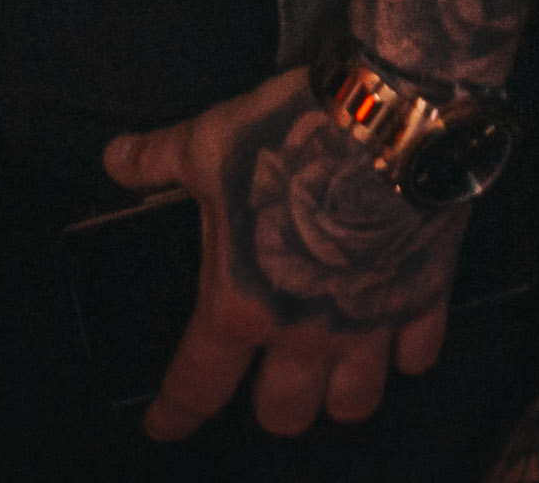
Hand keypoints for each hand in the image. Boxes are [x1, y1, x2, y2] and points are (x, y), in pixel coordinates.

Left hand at [102, 69, 466, 439]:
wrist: (387, 114)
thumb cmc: (287, 135)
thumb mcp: (208, 142)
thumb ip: (158, 159)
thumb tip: (115, 159)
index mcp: (243, 304)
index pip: (197, 385)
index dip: (174, 413)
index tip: (163, 425)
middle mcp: (304, 334)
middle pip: (285, 414)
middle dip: (273, 404)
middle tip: (267, 377)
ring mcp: (369, 324)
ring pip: (354, 402)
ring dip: (339, 392)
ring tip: (332, 369)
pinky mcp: (423, 299)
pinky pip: (418, 355)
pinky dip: (406, 351)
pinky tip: (396, 334)